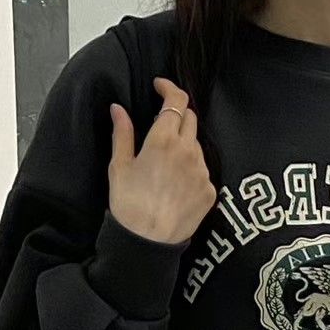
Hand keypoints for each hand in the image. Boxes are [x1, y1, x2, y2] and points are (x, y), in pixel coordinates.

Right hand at [107, 78, 217, 245]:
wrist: (147, 243)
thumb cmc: (128, 205)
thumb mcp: (119, 166)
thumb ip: (122, 133)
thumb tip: (118, 109)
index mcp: (164, 140)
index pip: (177, 100)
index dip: (170, 88)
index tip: (160, 86)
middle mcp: (189, 151)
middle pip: (190, 119)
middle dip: (177, 115)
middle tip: (161, 125)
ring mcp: (203, 172)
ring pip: (197, 145)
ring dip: (184, 144)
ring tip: (166, 163)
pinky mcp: (211, 191)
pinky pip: (203, 170)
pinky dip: (191, 169)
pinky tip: (176, 184)